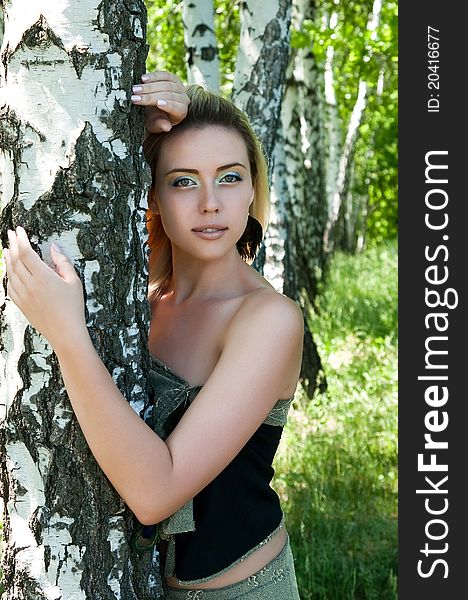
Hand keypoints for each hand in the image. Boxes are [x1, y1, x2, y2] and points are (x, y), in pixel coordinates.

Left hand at [4, 227, 87, 351]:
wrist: (65, 333)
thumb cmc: (73, 308)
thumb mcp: (74, 282)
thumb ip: (63, 262)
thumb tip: (54, 247)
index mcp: (44, 278)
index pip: (26, 253)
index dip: (21, 239)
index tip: (19, 230)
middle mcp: (30, 285)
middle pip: (15, 260)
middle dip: (12, 244)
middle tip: (11, 234)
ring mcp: (23, 296)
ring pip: (10, 272)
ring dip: (8, 258)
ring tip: (8, 248)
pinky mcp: (20, 304)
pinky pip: (9, 285)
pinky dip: (7, 274)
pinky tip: (9, 269)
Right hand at [131, 71, 189, 132]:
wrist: (154, 110)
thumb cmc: (155, 120)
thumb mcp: (155, 125)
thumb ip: (160, 125)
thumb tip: (167, 127)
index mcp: (181, 112)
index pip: (177, 108)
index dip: (168, 105)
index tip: (157, 103)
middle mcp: (183, 99)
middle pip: (169, 95)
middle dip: (151, 96)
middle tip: (136, 97)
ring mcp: (179, 87)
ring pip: (166, 84)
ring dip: (149, 86)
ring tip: (135, 89)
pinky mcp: (173, 78)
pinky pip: (164, 75)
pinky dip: (153, 76)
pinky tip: (143, 79)